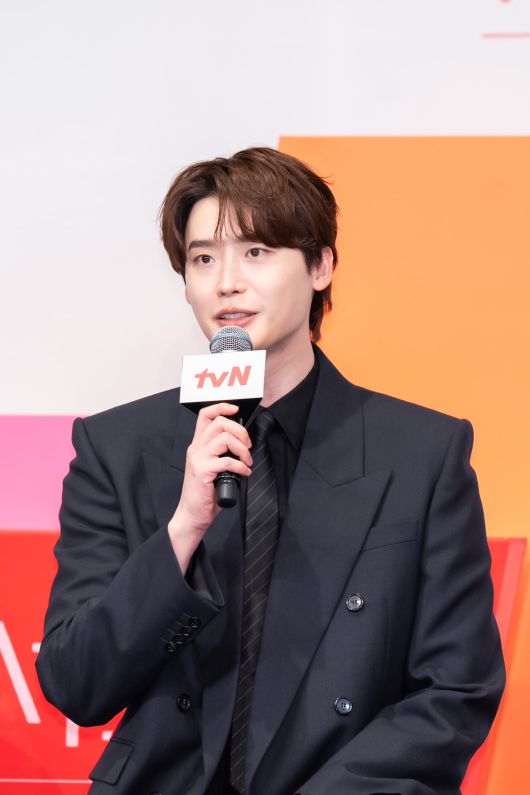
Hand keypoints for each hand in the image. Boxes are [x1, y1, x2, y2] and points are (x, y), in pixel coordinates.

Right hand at [168, 403, 252, 571]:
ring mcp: (198, 459)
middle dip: (240, 430)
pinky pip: (227, 460)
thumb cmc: (206, 494)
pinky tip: (244, 473)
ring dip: (242, 448)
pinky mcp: (202, 471)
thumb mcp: (214, 468)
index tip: (236, 410)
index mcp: (198, 445)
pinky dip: (241, 465)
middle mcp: (196, 448)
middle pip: (219, 422)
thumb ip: (223, 454)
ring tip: (247, 461)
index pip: (205, 415)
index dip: (221, 407)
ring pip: (224, 438)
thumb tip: (244, 445)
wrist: (193, 515)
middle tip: (248, 446)